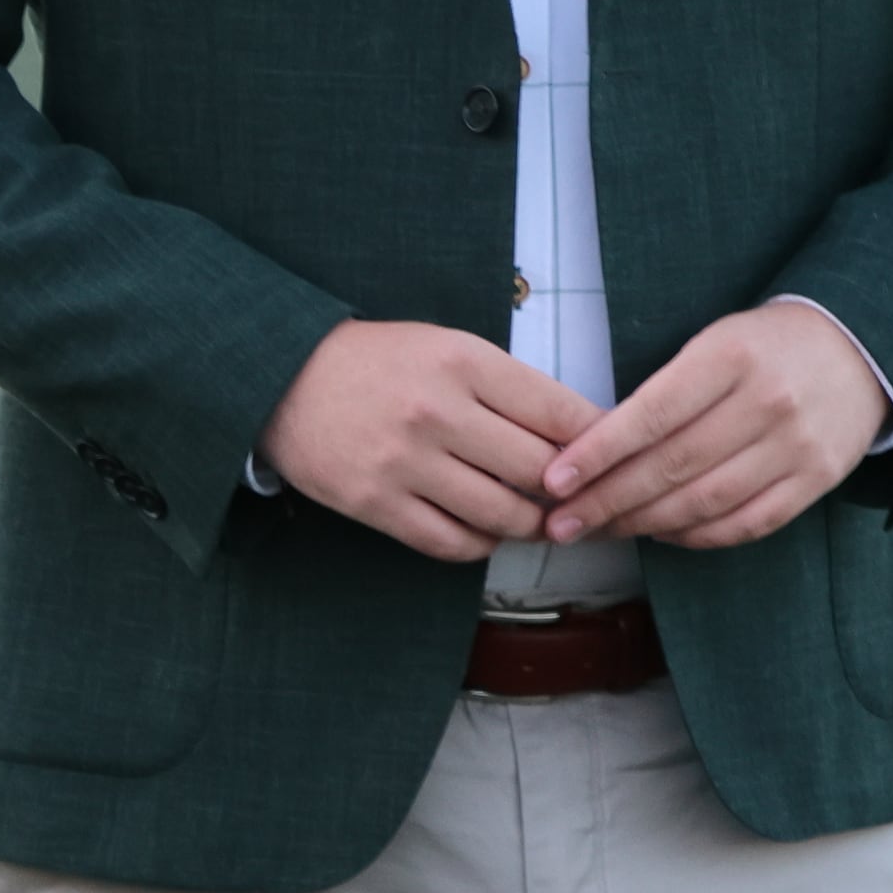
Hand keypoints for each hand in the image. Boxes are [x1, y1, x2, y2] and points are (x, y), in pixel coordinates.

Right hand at [259, 320, 599, 562]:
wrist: (283, 377)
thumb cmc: (378, 362)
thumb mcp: (446, 347)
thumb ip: (507, 388)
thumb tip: (576, 435)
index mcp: (462, 361)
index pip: (558, 411)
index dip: (596, 442)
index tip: (609, 457)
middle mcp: (437, 411)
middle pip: (537, 470)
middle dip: (567, 491)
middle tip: (577, 498)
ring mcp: (405, 463)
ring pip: (502, 515)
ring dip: (529, 524)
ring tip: (534, 518)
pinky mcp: (377, 504)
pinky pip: (453, 543)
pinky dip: (481, 544)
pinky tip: (485, 530)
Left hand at [540, 299, 884, 553]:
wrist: (860, 348)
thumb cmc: (767, 345)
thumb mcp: (716, 342)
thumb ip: (665, 391)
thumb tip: (595, 450)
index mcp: (732, 356)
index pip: (652, 414)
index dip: (599, 453)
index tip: (555, 480)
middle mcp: (767, 402)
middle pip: (673, 465)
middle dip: (608, 500)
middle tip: (562, 523)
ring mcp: (796, 446)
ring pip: (705, 501)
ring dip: (643, 524)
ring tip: (600, 531)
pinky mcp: (817, 480)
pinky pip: (746, 523)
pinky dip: (697, 536)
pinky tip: (661, 534)